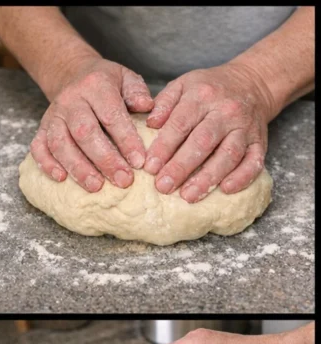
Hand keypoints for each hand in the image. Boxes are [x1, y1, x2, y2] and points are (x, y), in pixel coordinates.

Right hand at [29, 56, 152, 190]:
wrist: (72, 74)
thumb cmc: (105, 83)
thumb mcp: (125, 78)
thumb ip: (137, 92)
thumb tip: (147, 108)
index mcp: (95, 85)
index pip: (111, 115)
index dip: (126, 140)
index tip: (139, 162)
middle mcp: (71, 100)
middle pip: (84, 132)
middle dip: (104, 160)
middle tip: (122, 181)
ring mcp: (53, 115)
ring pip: (60, 144)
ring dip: (78, 168)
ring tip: (96, 186)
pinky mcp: (41, 128)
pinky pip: (38, 148)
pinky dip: (47, 164)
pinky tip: (61, 179)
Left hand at [143, 63, 272, 199]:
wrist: (252, 82)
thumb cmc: (210, 90)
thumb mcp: (183, 85)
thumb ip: (164, 103)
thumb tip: (150, 123)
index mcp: (203, 96)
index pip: (181, 123)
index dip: (164, 146)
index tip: (149, 167)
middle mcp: (226, 111)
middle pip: (203, 141)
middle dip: (181, 166)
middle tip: (163, 187)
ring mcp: (245, 128)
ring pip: (228, 155)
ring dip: (208, 178)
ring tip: (189, 196)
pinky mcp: (259, 143)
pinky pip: (254, 162)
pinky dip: (242, 177)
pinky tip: (226, 190)